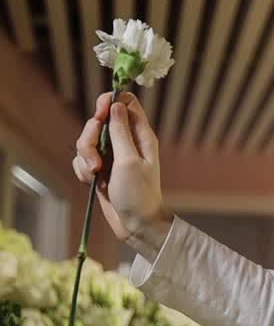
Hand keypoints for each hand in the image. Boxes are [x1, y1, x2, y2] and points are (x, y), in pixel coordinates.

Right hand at [73, 92, 171, 250]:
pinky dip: (83, 169)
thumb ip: (121, 132)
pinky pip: (82, 159)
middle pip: (99, 121)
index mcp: (141, 136)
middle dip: (90, 137)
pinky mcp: (100, 168)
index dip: (110, 102)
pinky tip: (92, 182)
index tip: (99, 114)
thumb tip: (116, 104)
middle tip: (96, 157)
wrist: (135, 224)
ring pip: (86, 140)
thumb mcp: (129, 161)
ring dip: (85, 156)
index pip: (126, 103)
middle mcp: (126, 142)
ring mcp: (112, 155)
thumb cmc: (138, 193)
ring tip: (95, 173)